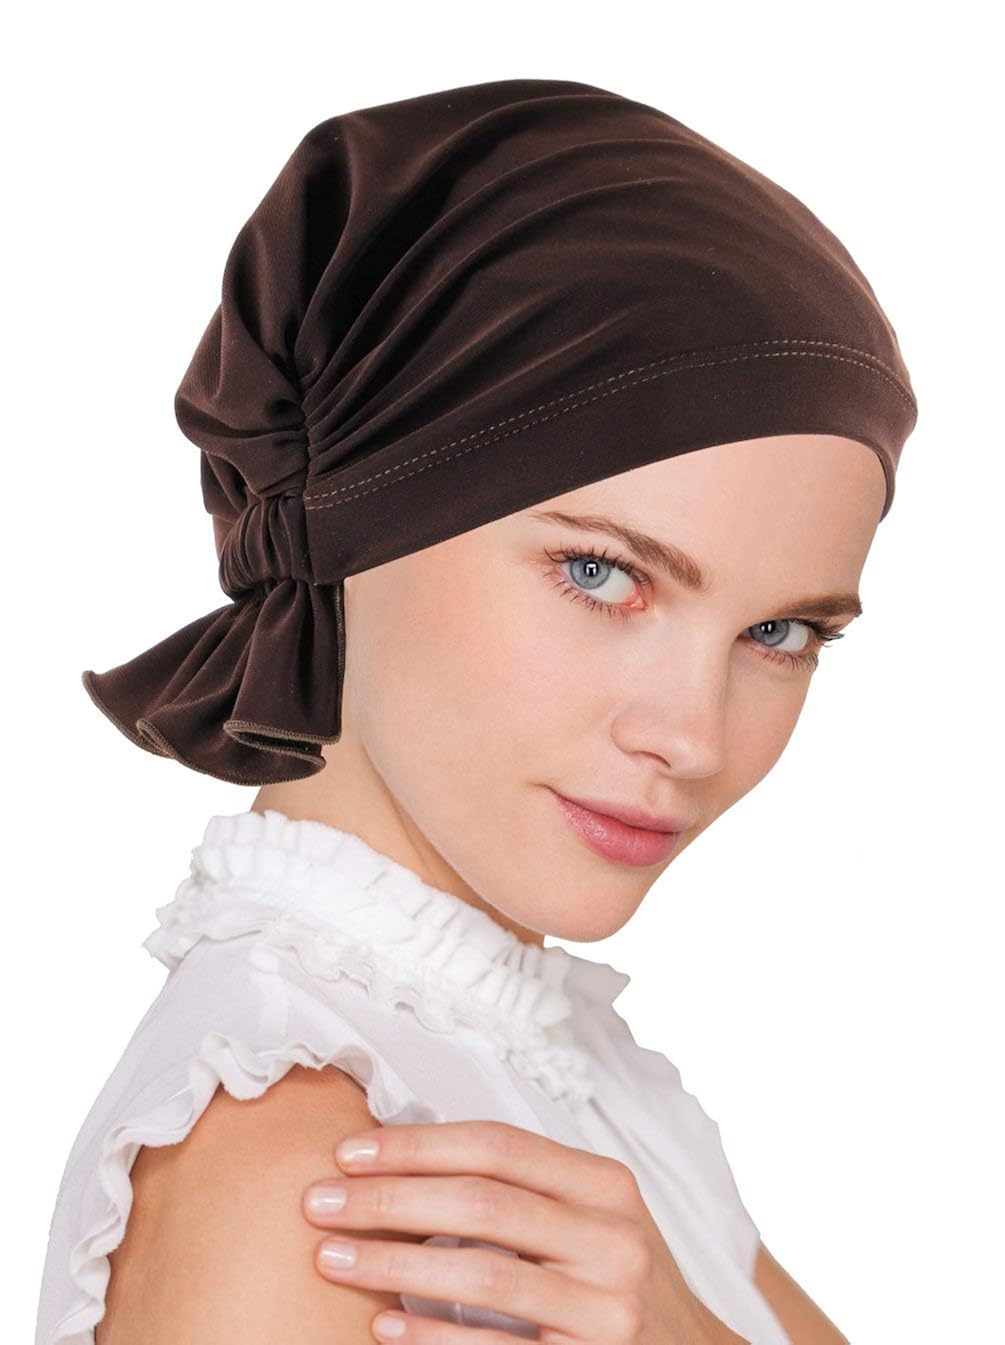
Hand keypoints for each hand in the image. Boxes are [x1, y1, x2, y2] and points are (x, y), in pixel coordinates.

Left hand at [301, 1119, 749, 1342]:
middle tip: (319, 1202)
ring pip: (482, 1273)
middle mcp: (614, 1242)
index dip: (417, 1145)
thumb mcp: (588, 1217)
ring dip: (393, 1263)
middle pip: (481, 1203)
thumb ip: (520, 1187)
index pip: (498, 1146)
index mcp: (606, 1186)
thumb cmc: (610, 1278)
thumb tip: (400, 1156)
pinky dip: (431, 1337)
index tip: (349, 1152)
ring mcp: (608, 1312)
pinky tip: (380, 1326)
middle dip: (389, 1198)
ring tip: (331, 1257)